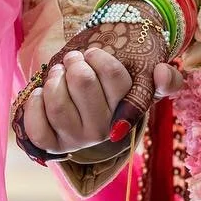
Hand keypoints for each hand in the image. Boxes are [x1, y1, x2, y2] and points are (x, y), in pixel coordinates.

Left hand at [22, 40, 182, 155]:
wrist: (89, 105)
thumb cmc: (115, 88)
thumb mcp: (144, 82)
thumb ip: (167, 80)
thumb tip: (161, 73)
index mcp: (126, 112)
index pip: (113, 75)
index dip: (98, 57)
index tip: (93, 54)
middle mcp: (104, 131)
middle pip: (82, 81)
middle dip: (74, 62)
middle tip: (73, 60)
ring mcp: (78, 140)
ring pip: (57, 103)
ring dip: (53, 79)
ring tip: (57, 74)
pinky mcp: (54, 145)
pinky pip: (37, 128)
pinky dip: (34, 104)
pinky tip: (40, 94)